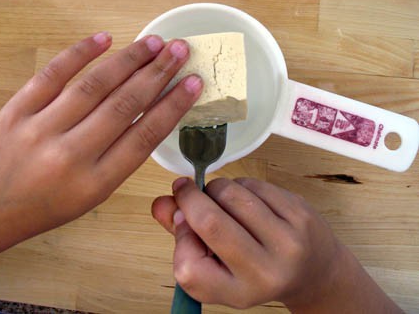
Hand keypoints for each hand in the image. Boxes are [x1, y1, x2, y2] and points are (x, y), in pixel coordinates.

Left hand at [0, 32, 202, 262]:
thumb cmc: (43, 206)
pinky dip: (80, 54)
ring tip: (153, 44)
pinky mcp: (16, 110)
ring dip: (129, 61)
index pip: (145, 136)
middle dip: (158, 75)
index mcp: (95, 182)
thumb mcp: (91, 195)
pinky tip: (104, 40)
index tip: (192, 85)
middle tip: (179, 53)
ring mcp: (41, 129)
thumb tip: (148, 114)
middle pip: (125, 105)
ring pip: (94, 86)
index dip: (173, 106)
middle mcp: (71, 154)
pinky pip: (53, 75)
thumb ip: (120, 158)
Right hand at [152, 177, 401, 311]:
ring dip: (214, 189)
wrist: (314, 270)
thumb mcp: (220, 270)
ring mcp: (288, 239)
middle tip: (183, 188)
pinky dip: (239, 184)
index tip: (182, 224)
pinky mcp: (300, 212)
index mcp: (240, 292)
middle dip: (189, 198)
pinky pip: (252, 184)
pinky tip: (243, 198)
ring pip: (231, 194)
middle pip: (210, 222)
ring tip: (219, 198)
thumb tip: (162, 204)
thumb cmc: (259, 271)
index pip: (189, 267)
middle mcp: (266, 271)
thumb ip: (185, 239)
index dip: (179, 239)